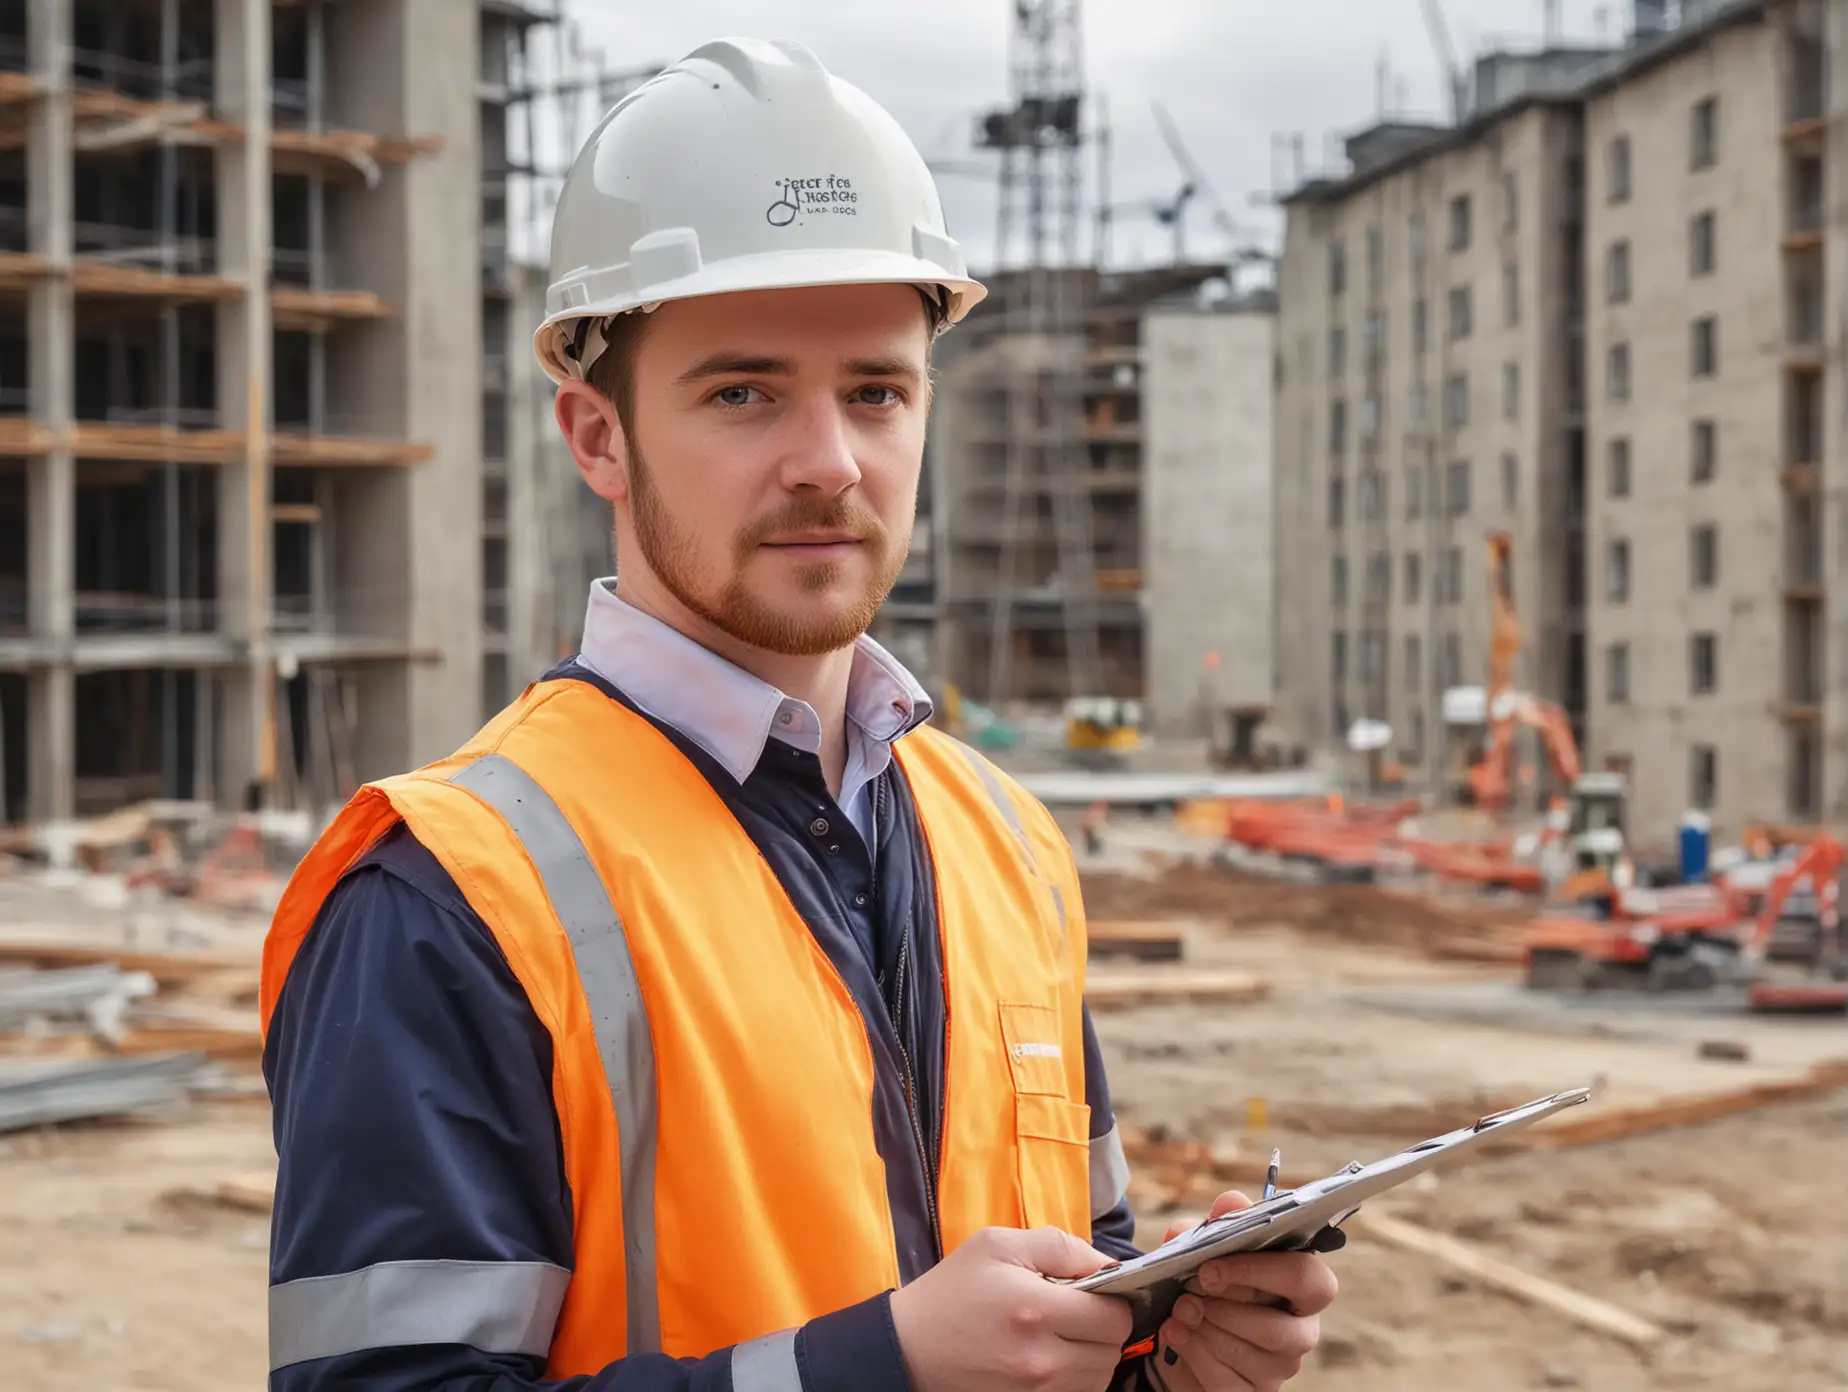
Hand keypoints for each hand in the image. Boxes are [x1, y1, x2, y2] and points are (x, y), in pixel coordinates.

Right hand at [889, 1225, 1132, 1391]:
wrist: (908, 1347)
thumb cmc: (953, 1290)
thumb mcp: (997, 1244)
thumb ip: (1059, 1246)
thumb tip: (1109, 1264)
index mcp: (1036, 1309)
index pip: (1115, 1317)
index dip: (1114, 1301)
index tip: (1095, 1291)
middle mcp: (1041, 1358)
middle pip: (1112, 1352)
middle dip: (1104, 1328)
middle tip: (1077, 1311)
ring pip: (1098, 1379)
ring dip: (1091, 1355)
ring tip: (1062, 1334)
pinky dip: (1074, 1378)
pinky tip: (1051, 1357)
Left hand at [1147, 1192, 1337, 1390]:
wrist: (1183, 1329)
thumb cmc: (1208, 1282)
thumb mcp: (1207, 1247)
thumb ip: (1219, 1223)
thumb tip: (1231, 1203)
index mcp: (1301, 1287)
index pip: (1310, 1280)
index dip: (1260, 1272)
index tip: (1210, 1267)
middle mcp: (1301, 1331)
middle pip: (1282, 1331)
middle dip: (1225, 1311)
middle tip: (1187, 1295)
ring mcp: (1280, 1368)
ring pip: (1249, 1356)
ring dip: (1204, 1332)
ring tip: (1178, 1313)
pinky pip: (1226, 1383)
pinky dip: (1193, 1354)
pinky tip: (1174, 1335)